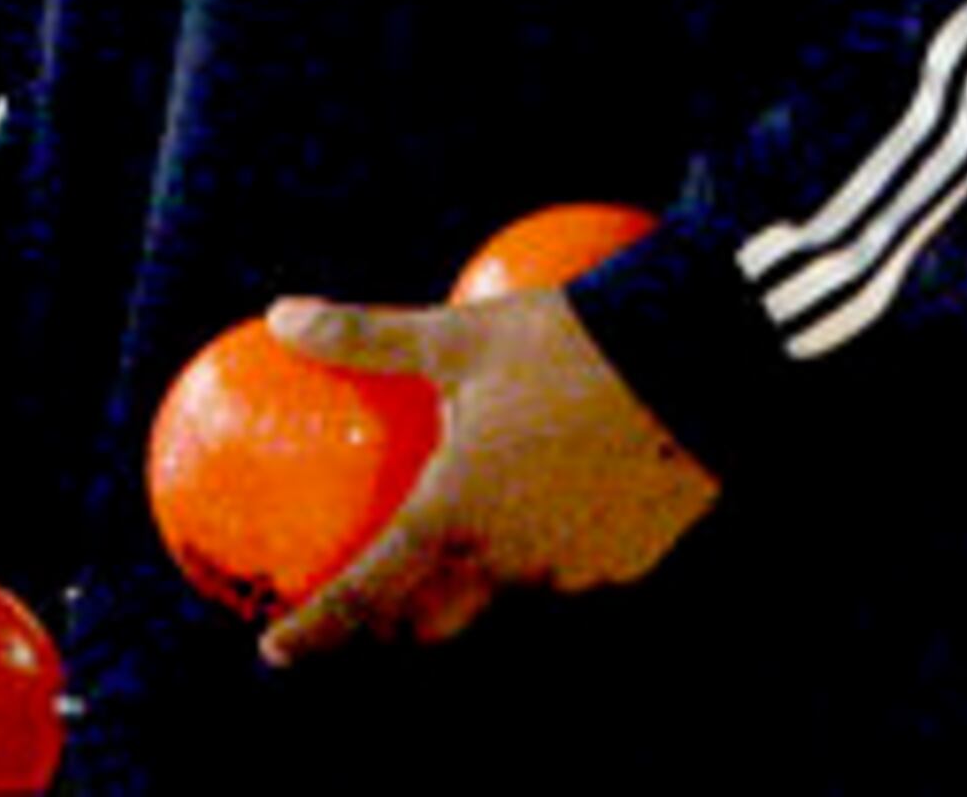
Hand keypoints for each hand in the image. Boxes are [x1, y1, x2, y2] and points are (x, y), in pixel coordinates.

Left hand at [254, 283, 719, 664]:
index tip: (274, 650)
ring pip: (504, 597)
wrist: (692, 365)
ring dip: (472, 583)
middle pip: (433, 621)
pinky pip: (566, 572)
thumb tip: (282, 315)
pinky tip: (551, 506)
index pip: (365, 600)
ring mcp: (570, 573)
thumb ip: (365, 337)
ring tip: (461, 543)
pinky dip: (543, 553)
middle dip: (392, 623)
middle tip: (366, 603)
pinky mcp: (625, 562)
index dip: (315, 633)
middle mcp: (507, 565)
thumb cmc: (564, 345)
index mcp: (453, 519)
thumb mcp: (456, 334)